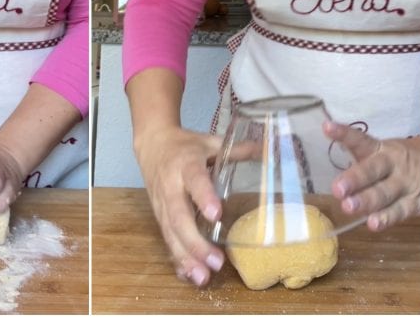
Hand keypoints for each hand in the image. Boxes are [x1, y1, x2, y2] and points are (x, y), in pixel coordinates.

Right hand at [133, 126, 225, 286]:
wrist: (151, 144)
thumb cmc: (185, 145)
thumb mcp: (209, 142)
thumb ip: (237, 150)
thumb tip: (269, 150)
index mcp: (186, 165)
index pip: (194, 181)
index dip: (204, 197)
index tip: (217, 215)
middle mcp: (171, 187)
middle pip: (179, 218)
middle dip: (195, 243)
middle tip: (216, 262)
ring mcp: (162, 204)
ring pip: (170, 234)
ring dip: (186, 257)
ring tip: (202, 278)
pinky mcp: (159, 216)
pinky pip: (167, 239)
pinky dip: (177, 259)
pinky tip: (188, 276)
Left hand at [325, 122, 419, 230]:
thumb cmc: (397, 164)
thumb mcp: (382, 154)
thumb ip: (359, 158)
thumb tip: (325, 147)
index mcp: (381, 150)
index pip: (361, 141)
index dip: (345, 134)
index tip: (328, 128)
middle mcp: (392, 165)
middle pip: (373, 170)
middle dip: (355, 179)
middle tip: (337, 189)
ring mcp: (405, 185)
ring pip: (385, 193)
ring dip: (367, 201)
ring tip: (349, 206)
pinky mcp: (415, 203)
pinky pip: (399, 211)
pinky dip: (387, 218)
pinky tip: (374, 224)